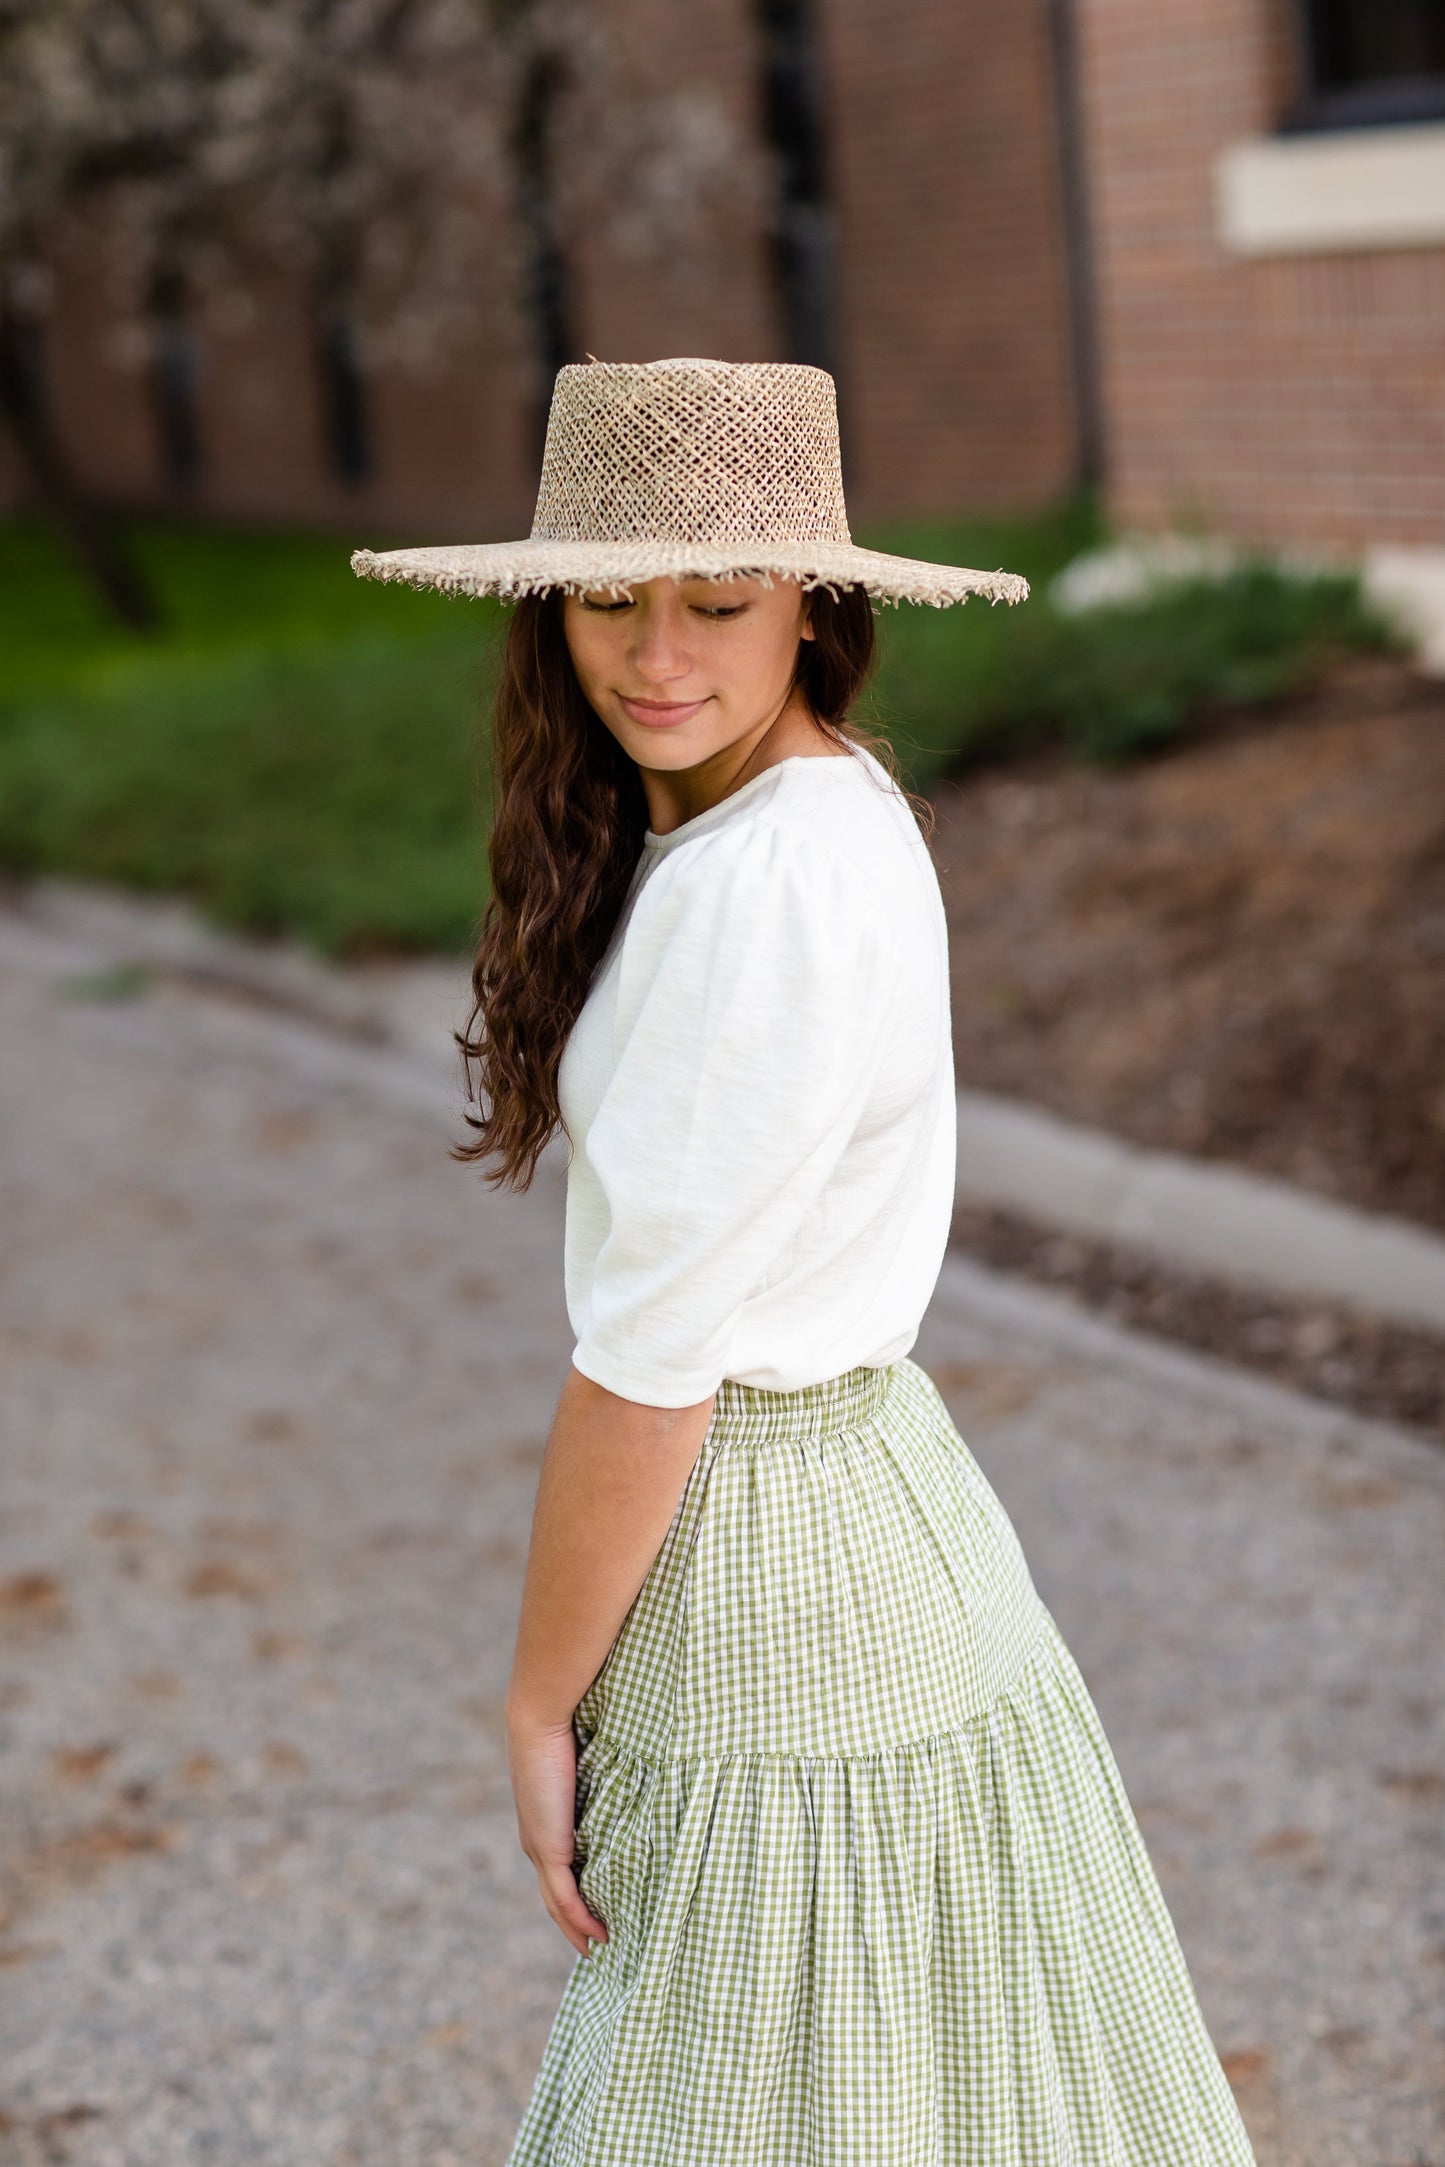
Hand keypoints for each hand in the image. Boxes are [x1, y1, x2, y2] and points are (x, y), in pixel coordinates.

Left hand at [505, 1707, 610, 1956]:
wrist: (540, 1720)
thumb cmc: (566, 1729)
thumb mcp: (589, 1764)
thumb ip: (602, 1781)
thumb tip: (631, 1776)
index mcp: (542, 1823)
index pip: (557, 1871)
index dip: (574, 1896)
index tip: (594, 1915)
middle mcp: (536, 1840)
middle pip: (554, 1896)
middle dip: (574, 1924)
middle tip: (595, 1946)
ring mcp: (539, 1847)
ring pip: (557, 1903)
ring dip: (577, 1930)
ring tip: (598, 1949)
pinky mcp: (548, 1848)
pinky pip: (564, 1896)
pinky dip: (579, 1920)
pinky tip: (596, 1936)